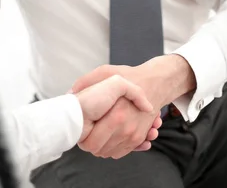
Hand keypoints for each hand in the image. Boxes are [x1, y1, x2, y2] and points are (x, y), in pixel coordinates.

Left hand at [72, 55, 195, 158]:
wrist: (155, 82)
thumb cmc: (129, 76)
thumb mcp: (105, 72)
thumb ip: (87, 81)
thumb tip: (71, 94)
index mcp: (115, 117)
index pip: (90, 145)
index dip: (83, 139)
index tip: (82, 128)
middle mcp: (126, 129)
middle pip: (99, 151)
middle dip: (92, 143)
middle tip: (90, 129)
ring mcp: (134, 135)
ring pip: (111, 153)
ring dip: (104, 147)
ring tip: (101, 131)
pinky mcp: (140, 138)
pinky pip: (123, 151)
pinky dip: (117, 147)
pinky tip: (113, 134)